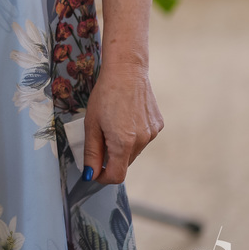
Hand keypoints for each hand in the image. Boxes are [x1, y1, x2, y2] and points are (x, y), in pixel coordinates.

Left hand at [81, 65, 162, 184]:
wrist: (127, 72)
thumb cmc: (105, 96)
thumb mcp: (91, 125)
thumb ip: (92, 152)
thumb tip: (90, 174)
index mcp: (124, 143)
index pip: (116, 176)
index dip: (102, 177)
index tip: (93, 172)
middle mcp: (142, 141)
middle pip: (124, 163)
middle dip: (110, 158)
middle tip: (99, 138)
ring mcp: (153, 133)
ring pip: (134, 151)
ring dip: (121, 146)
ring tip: (112, 123)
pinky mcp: (158, 125)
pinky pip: (143, 139)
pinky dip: (133, 135)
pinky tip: (125, 117)